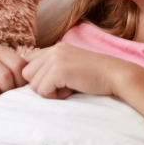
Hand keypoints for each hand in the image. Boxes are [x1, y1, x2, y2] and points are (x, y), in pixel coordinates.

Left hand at [21, 43, 138, 99]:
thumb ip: (54, 68)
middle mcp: (53, 50)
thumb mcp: (72, 66)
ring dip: (48, 91)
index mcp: (55, 48)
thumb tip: (34, 82)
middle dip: (41, 85)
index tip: (54, 84)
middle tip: (62, 88)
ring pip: (32, 83)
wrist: (117, 75)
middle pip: (26, 73)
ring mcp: (55, 58)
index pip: (29, 62)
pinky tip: (70, 91)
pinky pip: (42, 90)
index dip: (38, 77)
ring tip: (67, 89)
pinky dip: (54, 96)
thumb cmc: (97, 77)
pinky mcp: (58, 70)